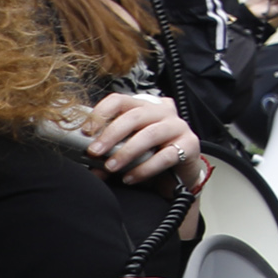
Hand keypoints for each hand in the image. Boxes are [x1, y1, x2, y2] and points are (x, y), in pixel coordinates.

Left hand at [81, 92, 197, 182]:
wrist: (179, 175)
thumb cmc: (149, 156)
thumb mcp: (125, 150)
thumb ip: (108, 153)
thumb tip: (88, 165)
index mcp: (144, 106)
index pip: (119, 100)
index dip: (101, 113)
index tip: (87, 131)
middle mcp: (163, 111)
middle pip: (134, 115)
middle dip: (111, 134)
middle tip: (94, 152)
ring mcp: (178, 126)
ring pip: (150, 134)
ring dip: (127, 152)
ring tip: (111, 167)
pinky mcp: (190, 144)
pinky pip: (165, 155)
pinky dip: (145, 168)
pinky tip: (130, 177)